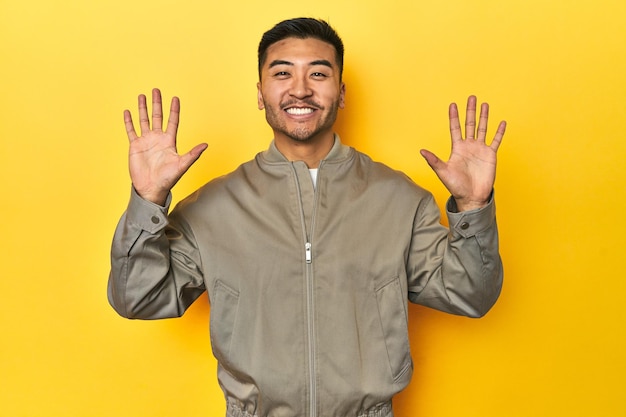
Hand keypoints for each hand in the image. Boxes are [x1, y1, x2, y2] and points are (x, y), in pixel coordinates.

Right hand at [124, 88, 207, 204]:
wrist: (151, 188)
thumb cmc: (168, 179)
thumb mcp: (182, 165)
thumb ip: (193, 154)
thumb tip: (206, 145)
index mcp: (169, 141)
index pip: (172, 122)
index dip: (174, 110)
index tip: (175, 98)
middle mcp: (158, 139)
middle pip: (157, 117)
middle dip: (157, 104)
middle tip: (156, 90)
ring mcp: (146, 141)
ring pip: (143, 120)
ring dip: (143, 108)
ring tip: (142, 95)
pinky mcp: (135, 146)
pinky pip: (131, 130)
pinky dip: (129, 121)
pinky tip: (128, 111)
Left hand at [420, 95, 505, 210]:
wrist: (471, 197)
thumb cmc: (456, 186)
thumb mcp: (443, 172)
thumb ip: (434, 161)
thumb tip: (421, 151)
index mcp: (457, 148)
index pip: (455, 128)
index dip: (454, 116)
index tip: (453, 104)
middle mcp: (468, 146)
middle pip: (469, 124)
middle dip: (470, 111)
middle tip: (471, 97)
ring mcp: (480, 150)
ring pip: (483, 129)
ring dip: (484, 117)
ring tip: (484, 104)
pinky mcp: (490, 155)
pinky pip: (496, 141)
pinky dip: (499, 132)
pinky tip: (502, 122)